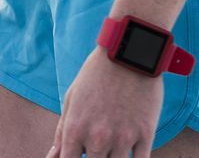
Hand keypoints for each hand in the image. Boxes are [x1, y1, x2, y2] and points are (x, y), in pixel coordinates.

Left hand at [48, 47, 162, 157]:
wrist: (128, 50)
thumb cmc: (96, 74)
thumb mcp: (72, 98)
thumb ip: (62, 131)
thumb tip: (53, 156)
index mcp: (75, 129)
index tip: (78, 154)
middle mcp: (97, 138)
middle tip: (97, 146)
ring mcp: (123, 138)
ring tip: (111, 149)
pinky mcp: (146, 134)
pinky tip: (129, 155)